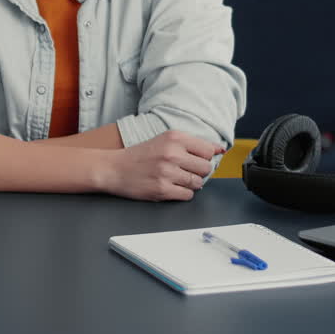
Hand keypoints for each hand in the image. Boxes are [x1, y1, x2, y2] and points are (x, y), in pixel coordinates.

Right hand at [98, 130, 225, 201]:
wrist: (114, 169)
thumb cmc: (140, 155)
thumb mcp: (165, 140)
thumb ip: (192, 143)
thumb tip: (220, 149)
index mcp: (174, 138)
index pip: (209, 150)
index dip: (205, 157)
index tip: (197, 159)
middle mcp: (172, 153)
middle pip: (206, 168)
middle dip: (199, 171)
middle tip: (185, 170)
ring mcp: (167, 172)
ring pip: (198, 183)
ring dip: (191, 183)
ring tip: (176, 178)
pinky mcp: (162, 189)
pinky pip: (187, 195)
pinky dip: (183, 193)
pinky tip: (171, 186)